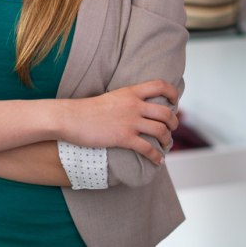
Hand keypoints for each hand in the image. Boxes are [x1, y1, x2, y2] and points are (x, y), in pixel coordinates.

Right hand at [62, 80, 179, 165]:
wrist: (71, 117)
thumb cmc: (87, 110)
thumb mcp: (111, 97)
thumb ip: (127, 100)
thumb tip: (137, 108)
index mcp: (130, 92)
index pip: (160, 85)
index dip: (172, 92)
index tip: (175, 101)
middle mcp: (134, 105)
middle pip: (165, 112)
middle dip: (174, 122)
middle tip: (172, 128)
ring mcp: (129, 122)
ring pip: (161, 130)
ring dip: (168, 139)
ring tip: (166, 145)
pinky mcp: (123, 138)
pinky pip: (147, 148)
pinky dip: (156, 156)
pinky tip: (158, 161)